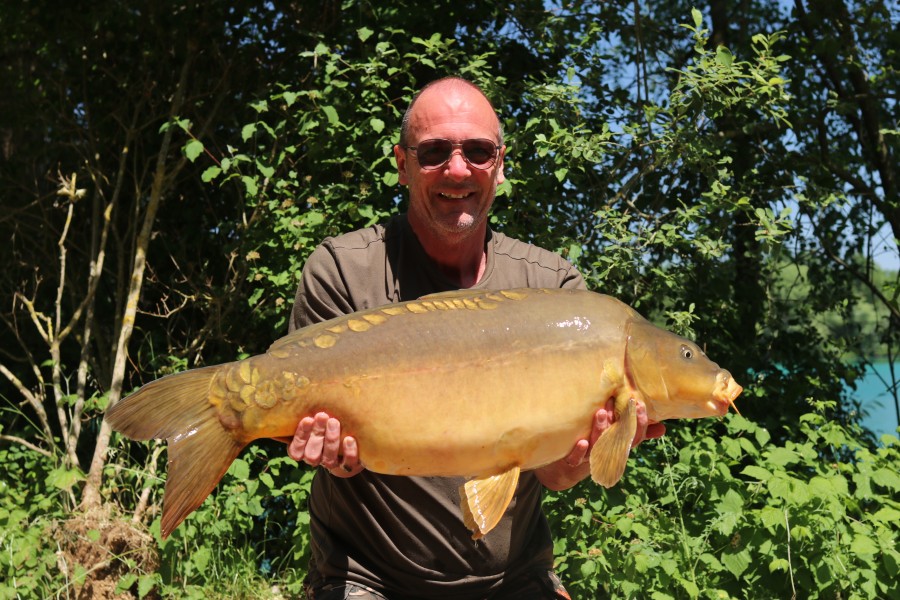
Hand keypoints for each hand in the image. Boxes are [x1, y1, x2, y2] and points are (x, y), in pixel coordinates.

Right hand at [286, 412, 363, 476]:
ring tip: (334, 422)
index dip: (301, 436)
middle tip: (322, 415)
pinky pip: (348, 463)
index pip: (296, 450)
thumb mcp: (316, 420)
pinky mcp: (348, 465)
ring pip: (328, 458)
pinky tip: (349, 439)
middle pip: (311, 454)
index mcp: (303, 451)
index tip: (308, 419)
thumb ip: (311, 413)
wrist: (350, 440)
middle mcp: (316, 459)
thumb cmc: (326, 423)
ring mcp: (332, 464)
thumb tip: (306, 391)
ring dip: (331, 440)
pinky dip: (349, 452)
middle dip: (316, 434)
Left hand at [536, 398, 665, 489]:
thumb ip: (636, 431)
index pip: (634, 436)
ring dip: (601, 430)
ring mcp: (590, 457)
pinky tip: (582, 442)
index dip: (640, 423)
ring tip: (601, 412)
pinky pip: (576, 459)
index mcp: (618, 446)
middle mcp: (607, 453)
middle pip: (618, 440)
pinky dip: (580, 452)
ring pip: (598, 446)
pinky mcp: (573, 461)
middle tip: (627, 403)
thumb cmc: (597, 446)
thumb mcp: (617, 438)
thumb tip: (663, 427)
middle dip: (624, 423)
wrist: (568, 468)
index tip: (640, 405)